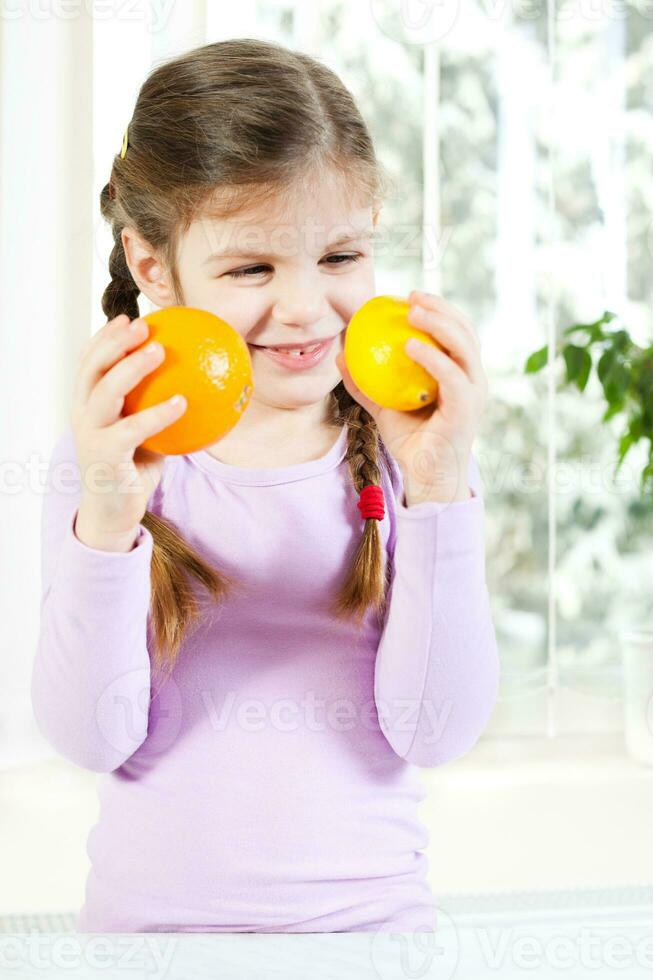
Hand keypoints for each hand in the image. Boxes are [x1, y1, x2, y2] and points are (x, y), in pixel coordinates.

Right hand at [71, 313, 186, 538]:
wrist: (114, 513)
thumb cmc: (133, 468)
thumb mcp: (145, 433)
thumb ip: (158, 407)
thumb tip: (198, 384)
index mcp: (87, 405)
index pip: (89, 363)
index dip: (105, 338)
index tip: (128, 316)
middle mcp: (82, 415)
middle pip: (92, 368)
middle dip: (115, 341)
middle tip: (143, 324)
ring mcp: (90, 435)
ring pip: (106, 392)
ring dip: (132, 367)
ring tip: (159, 350)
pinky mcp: (105, 456)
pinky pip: (133, 429)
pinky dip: (157, 414)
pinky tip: (182, 402)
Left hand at [336, 290, 488, 503]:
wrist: (425, 476)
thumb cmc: (410, 441)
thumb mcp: (382, 406)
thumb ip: (365, 382)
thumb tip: (340, 354)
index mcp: (460, 374)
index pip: (455, 332)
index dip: (437, 309)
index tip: (407, 296)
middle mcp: (472, 379)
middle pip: (465, 331)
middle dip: (441, 307)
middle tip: (411, 297)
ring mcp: (473, 393)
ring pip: (464, 346)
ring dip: (440, 323)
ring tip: (413, 311)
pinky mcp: (467, 408)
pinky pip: (451, 375)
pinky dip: (432, 357)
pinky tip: (410, 345)